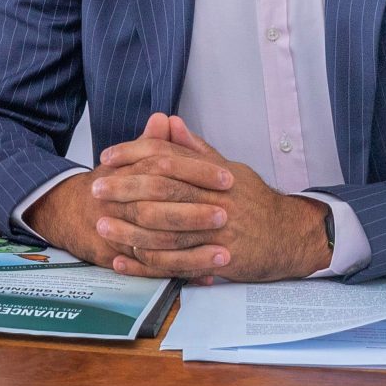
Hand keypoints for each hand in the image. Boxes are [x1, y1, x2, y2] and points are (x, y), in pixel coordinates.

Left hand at [92, 114, 329, 282]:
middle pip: (162, 189)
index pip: (168, 156)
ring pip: (166, 229)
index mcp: (213, 173)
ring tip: (102, 226)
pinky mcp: (219, 259)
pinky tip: (124, 261)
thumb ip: (195, 148)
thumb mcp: (229, 168)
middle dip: (125, 189)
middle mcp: (215, 198)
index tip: (107, 157)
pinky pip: (177, 263)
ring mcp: (218, 230)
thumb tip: (170, 121)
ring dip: (130, 229)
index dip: (135, 154)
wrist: (290, 236)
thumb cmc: (255, 202)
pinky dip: (147, 263)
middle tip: (95, 189)